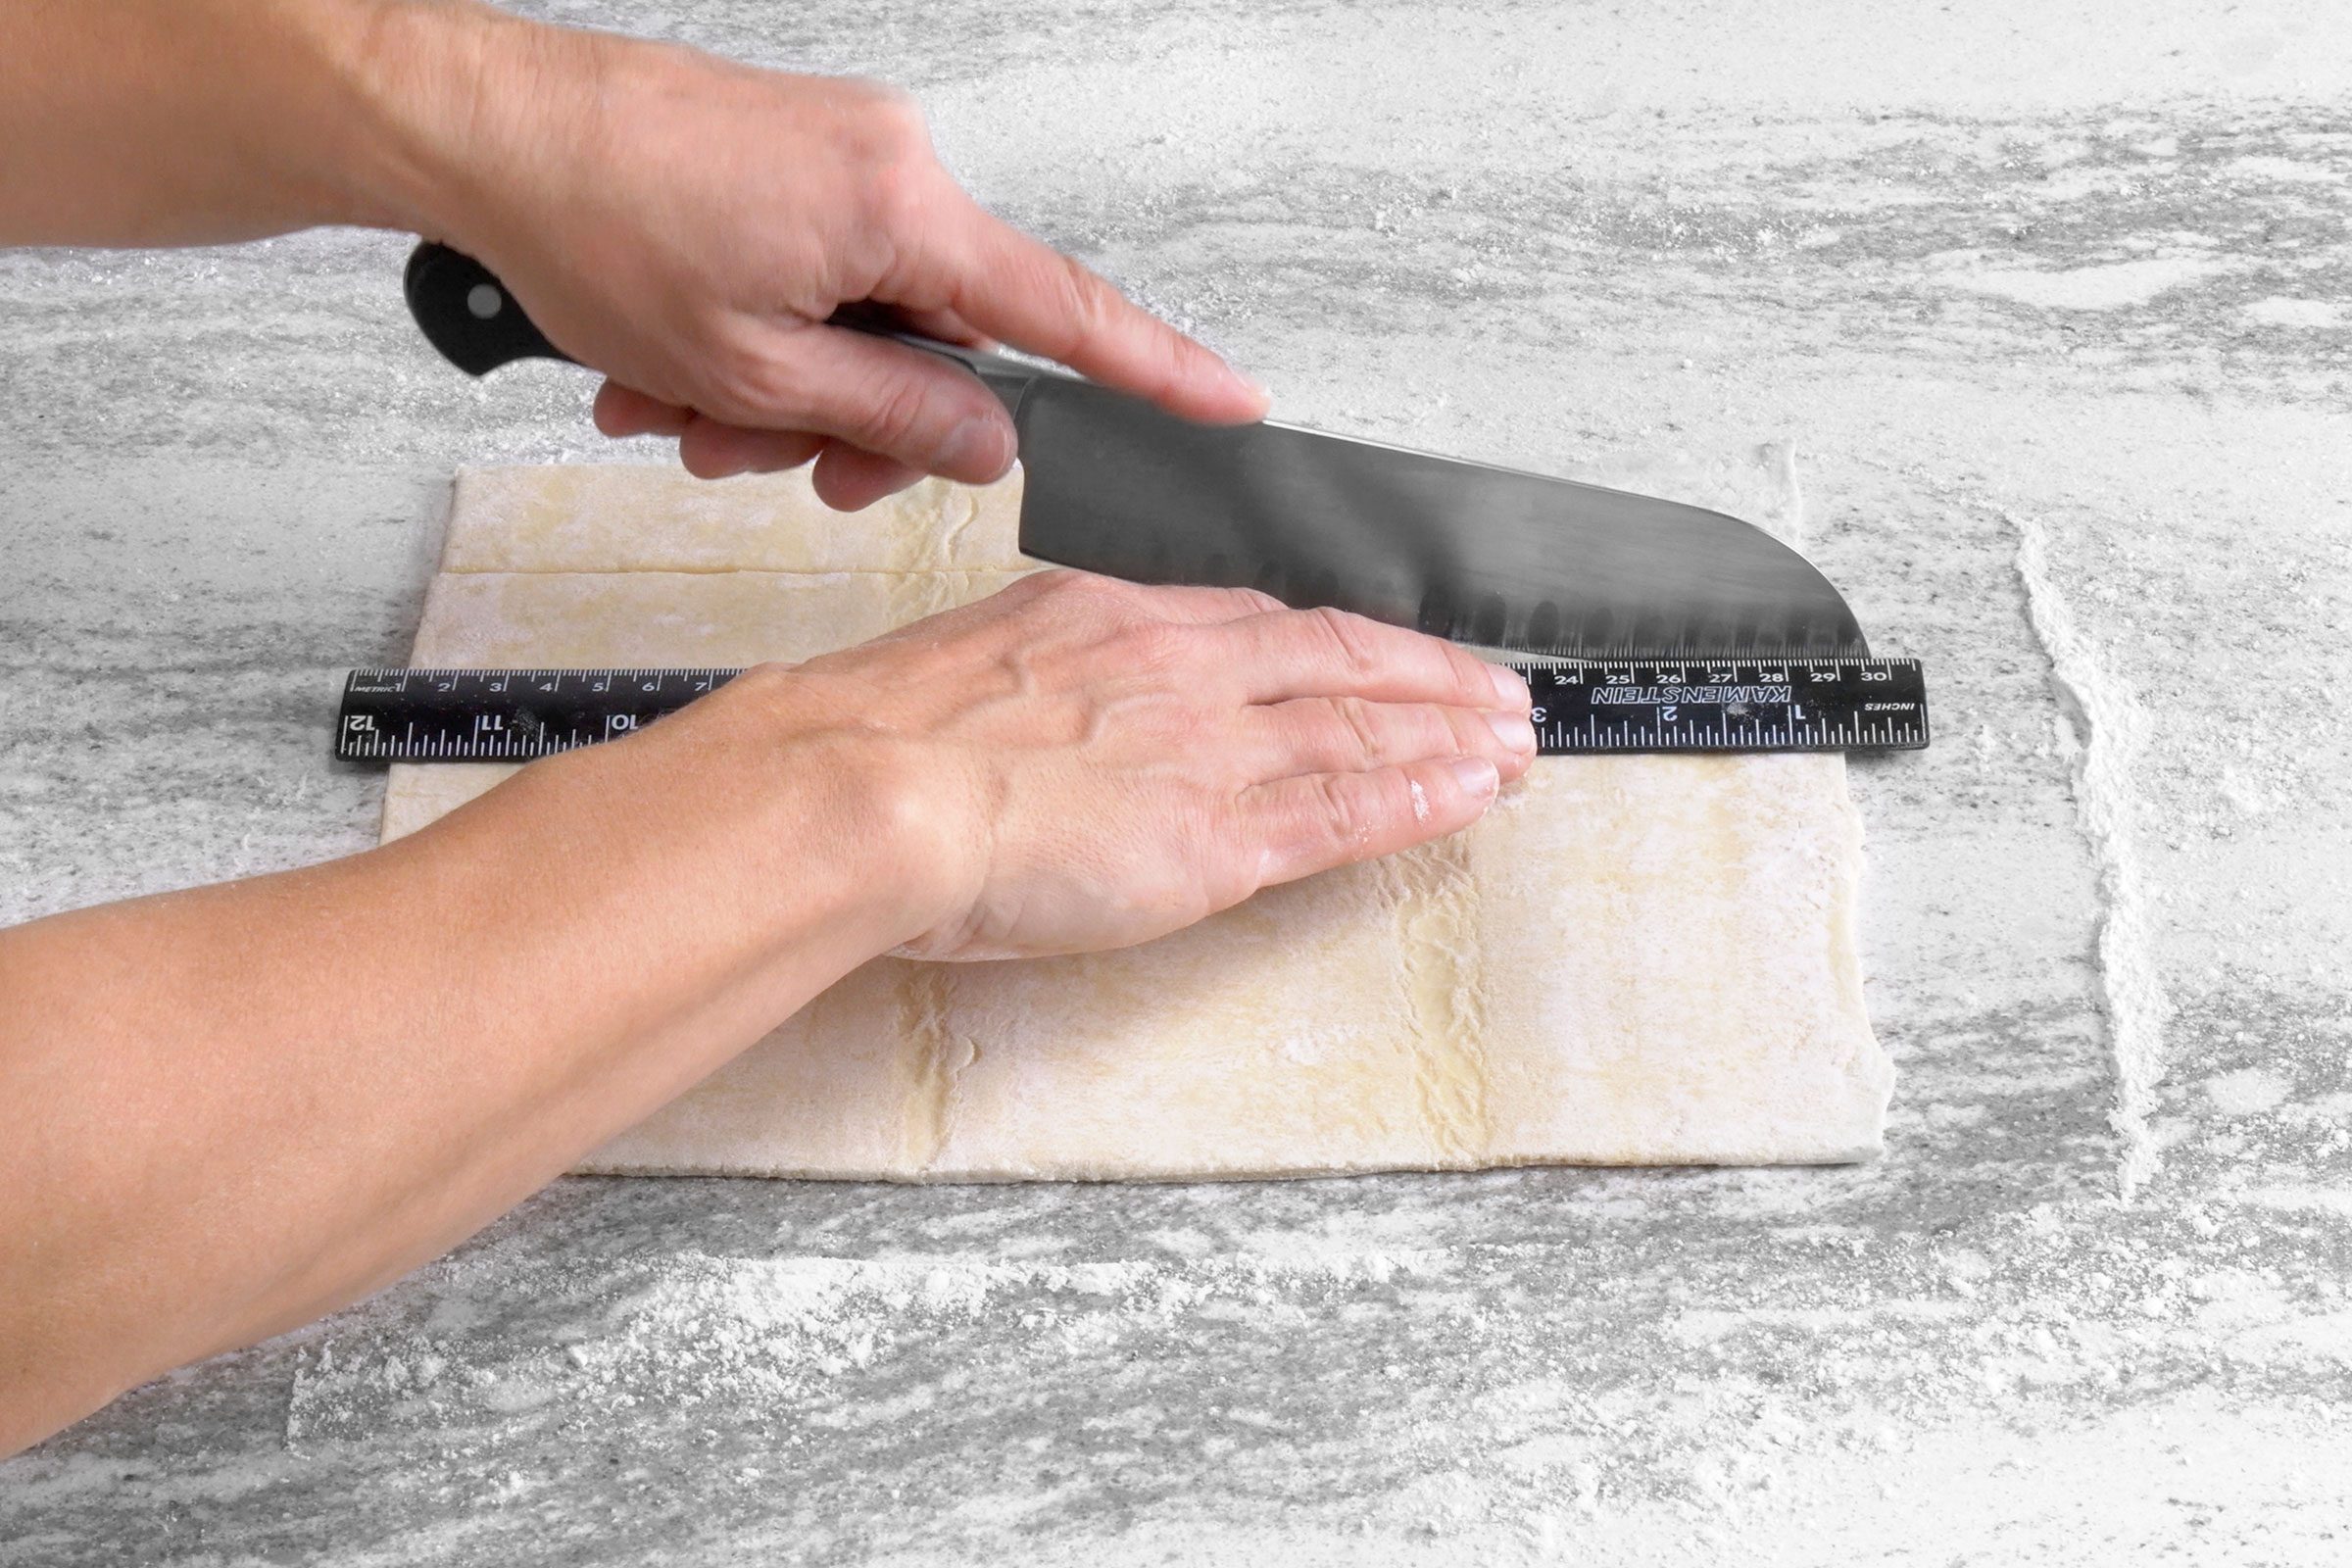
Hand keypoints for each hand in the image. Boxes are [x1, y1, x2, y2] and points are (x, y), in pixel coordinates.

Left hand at [413, 10, 1267, 508]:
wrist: (482, 131)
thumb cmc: (593, 225)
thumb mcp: (754, 371)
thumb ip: (892, 416)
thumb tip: (987, 439)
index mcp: (901, 210)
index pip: (1064, 310)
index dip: (1154, 371)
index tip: (1229, 403)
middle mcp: (888, 165)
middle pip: (940, 338)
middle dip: (857, 421)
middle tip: (777, 462)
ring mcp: (838, 154)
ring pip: (860, 319)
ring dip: (780, 391)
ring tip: (681, 409)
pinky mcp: (789, 157)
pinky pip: (810, 275)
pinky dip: (753, 338)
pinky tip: (667, 367)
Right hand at [737, 572, 1537, 961]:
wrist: (861, 784)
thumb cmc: (870, 741)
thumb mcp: (952, 672)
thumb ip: (1021, 685)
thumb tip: (1030, 717)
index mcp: (1107, 618)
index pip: (1257, 625)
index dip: (1335, 646)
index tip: (1378, 656)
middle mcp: (1177, 666)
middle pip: (1338, 659)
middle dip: (1429, 676)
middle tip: (1493, 692)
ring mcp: (1208, 745)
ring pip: (1362, 730)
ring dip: (1450, 736)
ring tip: (1515, 744)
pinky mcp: (1219, 832)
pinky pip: (1347, 810)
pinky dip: (1421, 799)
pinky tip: (1472, 795)